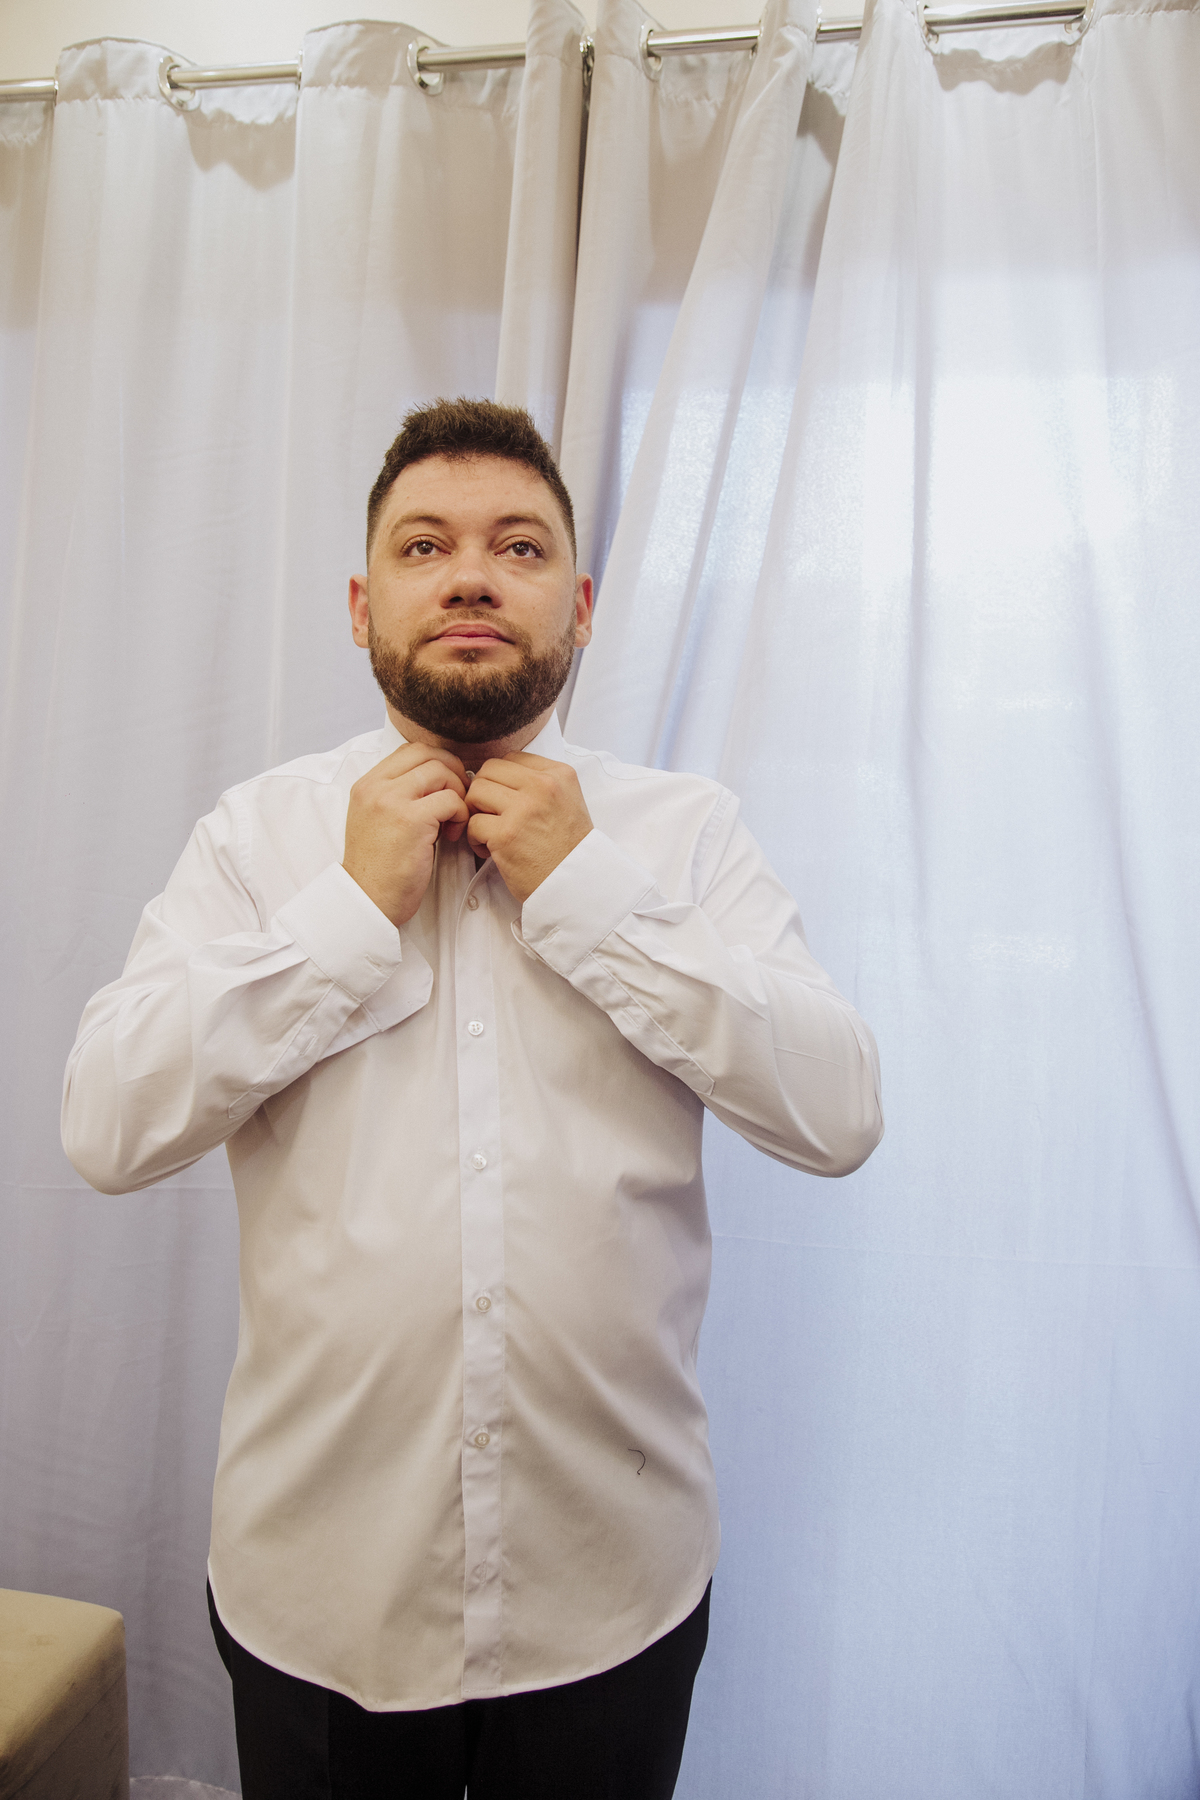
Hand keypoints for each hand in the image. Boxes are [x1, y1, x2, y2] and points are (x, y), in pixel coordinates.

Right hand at [343, 744, 468, 924]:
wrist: (367, 899)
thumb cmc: (379, 867)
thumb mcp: (377, 820)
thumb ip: (399, 795)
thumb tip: (440, 778)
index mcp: (367, 784)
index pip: (410, 750)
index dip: (437, 762)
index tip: (447, 785)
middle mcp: (376, 787)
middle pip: (428, 754)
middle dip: (453, 772)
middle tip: (459, 798)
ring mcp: (392, 801)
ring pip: (441, 772)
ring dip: (458, 794)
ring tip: (454, 820)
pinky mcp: (411, 820)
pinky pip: (451, 801)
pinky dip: (461, 815)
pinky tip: (451, 836)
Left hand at [465, 754, 592, 903]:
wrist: (577, 885)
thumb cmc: (569, 849)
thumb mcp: (568, 802)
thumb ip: (540, 784)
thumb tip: (500, 775)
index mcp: (559, 774)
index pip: (511, 758)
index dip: (500, 780)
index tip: (504, 800)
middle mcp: (543, 786)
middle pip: (489, 770)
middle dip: (483, 793)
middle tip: (491, 815)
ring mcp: (523, 809)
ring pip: (476, 792)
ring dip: (476, 813)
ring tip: (489, 832)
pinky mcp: (506, 835)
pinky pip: (473, 823)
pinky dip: (475, 839)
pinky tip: (490, 850)